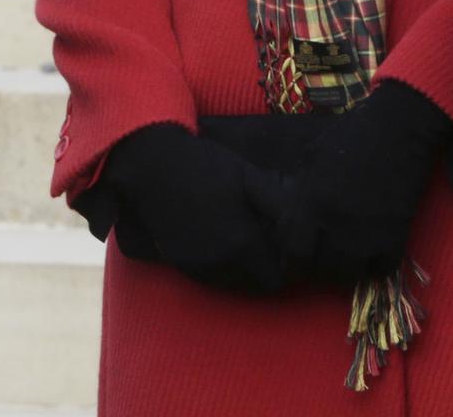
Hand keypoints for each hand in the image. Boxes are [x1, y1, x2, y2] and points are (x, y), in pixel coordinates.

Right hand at [74, 124, 293, 294]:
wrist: (153, 167)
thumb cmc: (206, 167)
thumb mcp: (249, 177)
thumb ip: (277, 206)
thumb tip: (299, 229)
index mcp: (242, 244)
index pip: (273, 280)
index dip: (283, 268)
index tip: (282, 250)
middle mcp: (220, 264)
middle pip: (252, 286)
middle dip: (262, 270)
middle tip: (264, 243)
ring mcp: (196, 266)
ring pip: (229, 284)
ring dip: (241, 270)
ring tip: (241, 240)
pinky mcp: (177, 263)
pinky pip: (208, 277)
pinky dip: (218, 267)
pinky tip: (218, 240)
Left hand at [287, 82, 452, 286]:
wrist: (399, 126)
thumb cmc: (352, 134)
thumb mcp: (312, 156)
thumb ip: (299, 188)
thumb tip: (286, 210)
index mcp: (310, 199)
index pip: (290, 247)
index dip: (292, 253)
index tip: (298, 250)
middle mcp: (333, 221)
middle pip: (316, 268)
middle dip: (316, 266)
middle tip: (322, 258)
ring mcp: (364, 231)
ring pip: (347, 276)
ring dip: (344, 270)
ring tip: (347, 259)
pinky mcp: (394, 234)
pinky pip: (380, 270)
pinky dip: (375, 266)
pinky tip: (373, 253)